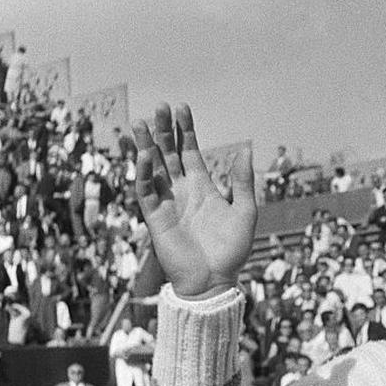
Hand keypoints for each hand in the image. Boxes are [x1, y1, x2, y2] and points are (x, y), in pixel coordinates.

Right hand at [133, 104, 255, 299]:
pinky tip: (146, 155)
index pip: (190, 151)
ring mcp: (167, 202)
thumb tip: (245, 150)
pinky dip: (144, 173)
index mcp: (203, 187)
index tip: (181, 108)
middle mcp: (182, 191)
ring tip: (140, 122)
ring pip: (152, 167)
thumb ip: (242, 183)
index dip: (185, 130)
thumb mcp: (245, 213)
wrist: (214, 280)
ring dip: (146, 145)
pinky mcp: (155, 217)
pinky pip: (146, 190)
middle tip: (159, 105)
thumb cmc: (232, 251)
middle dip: (163, 130)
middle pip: (168, 153)